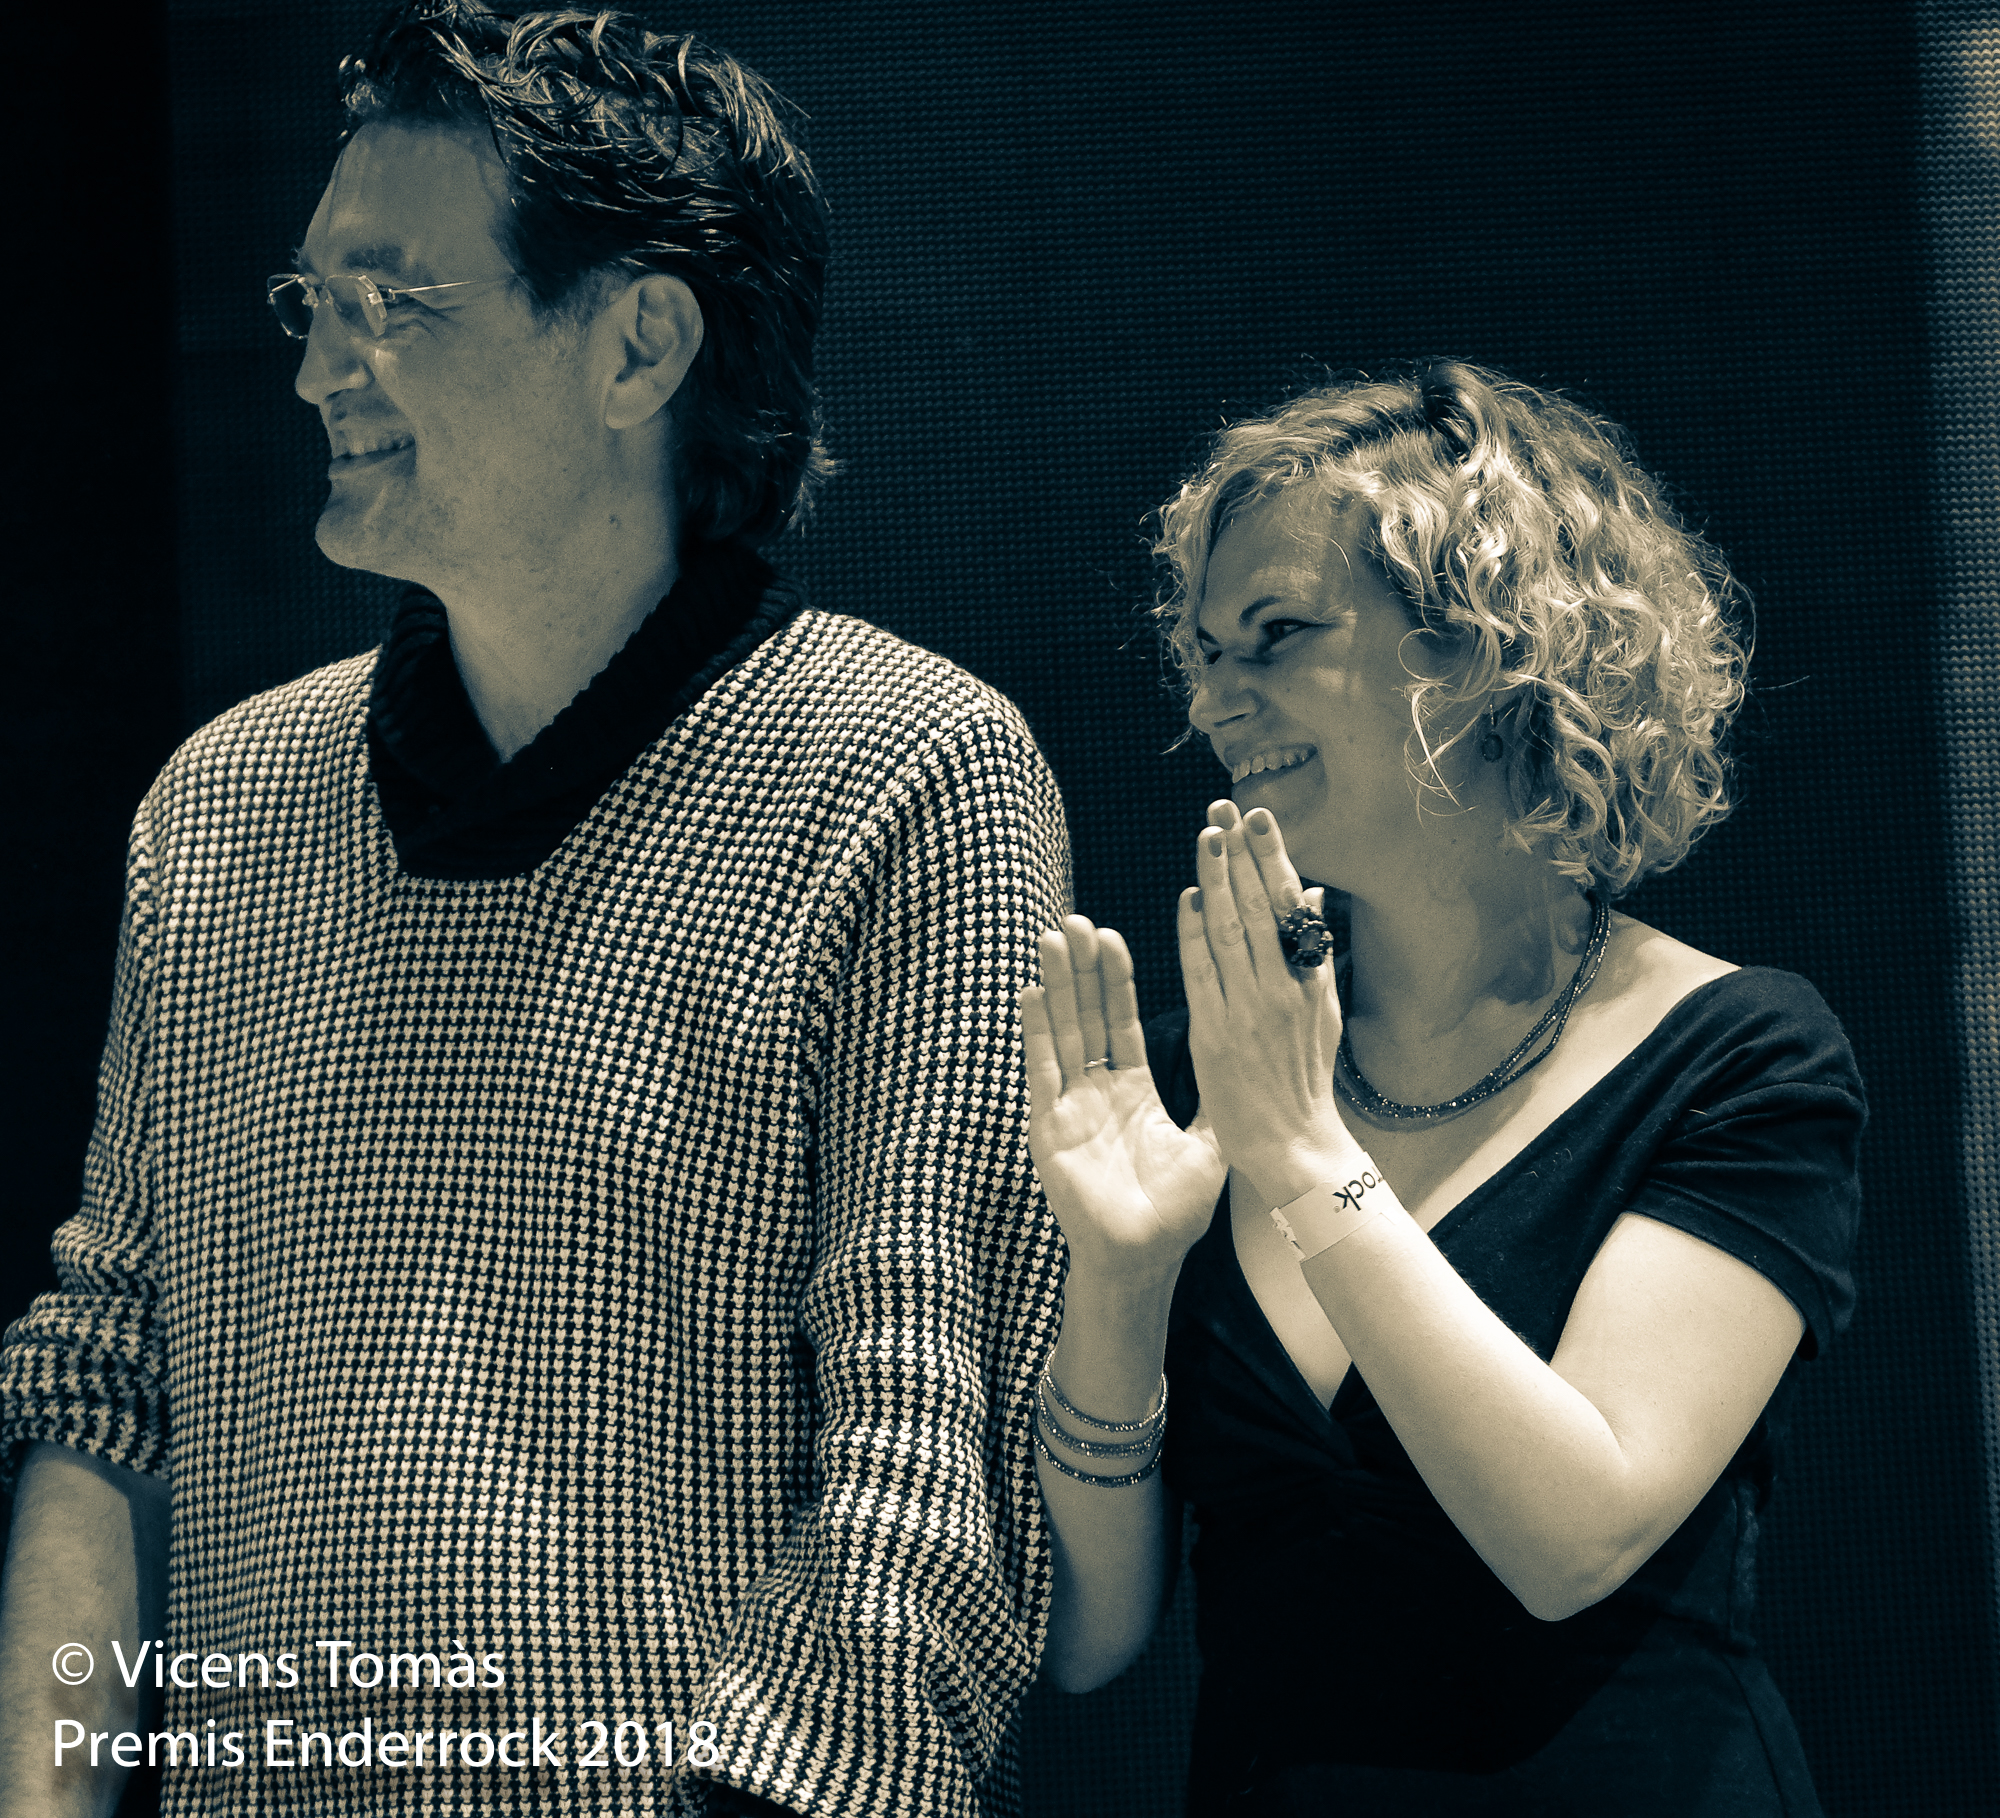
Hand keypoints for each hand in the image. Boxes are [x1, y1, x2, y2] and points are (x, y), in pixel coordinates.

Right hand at [1019, 916, 1221, 1278]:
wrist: (1144, 1257)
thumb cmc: (1174, 1212)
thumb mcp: (1208, 1145)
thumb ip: (1217, 1100)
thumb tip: (1245, 1061)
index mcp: (1132, 1092)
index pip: (1119, 1023)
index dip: (1114, 981)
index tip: (1112, 937)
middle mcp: (1096, 1092)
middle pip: (1086, 1018)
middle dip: (1082, 970)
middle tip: (1077, 921)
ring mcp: (1069, 1106)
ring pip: (1062, 1033)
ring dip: (1057, 986)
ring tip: (1053, 938)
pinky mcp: (1049, 1126)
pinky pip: (1043, 1071)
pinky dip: (1037, 1032)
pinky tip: (1032, 994)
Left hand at [1180, 801, 1365, 1206]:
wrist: (1295, 1144)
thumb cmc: (1304, 1076)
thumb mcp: (1323, 1009)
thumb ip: (1315, 950)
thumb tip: (1314, 891)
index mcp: (1312, 980)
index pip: (1291, 906)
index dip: (1272, 857)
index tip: (1257, 816)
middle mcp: (1286, 989)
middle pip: (1261, 908)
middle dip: (1242, 854)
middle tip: (1225, 807)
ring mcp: (1252, 1011)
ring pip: (1233, 931)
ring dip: (1218, 879)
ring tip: (1206, 836)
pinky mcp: (1218, 1035)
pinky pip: (1203, 973)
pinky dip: (1195, 932)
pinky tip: (1190, 897)